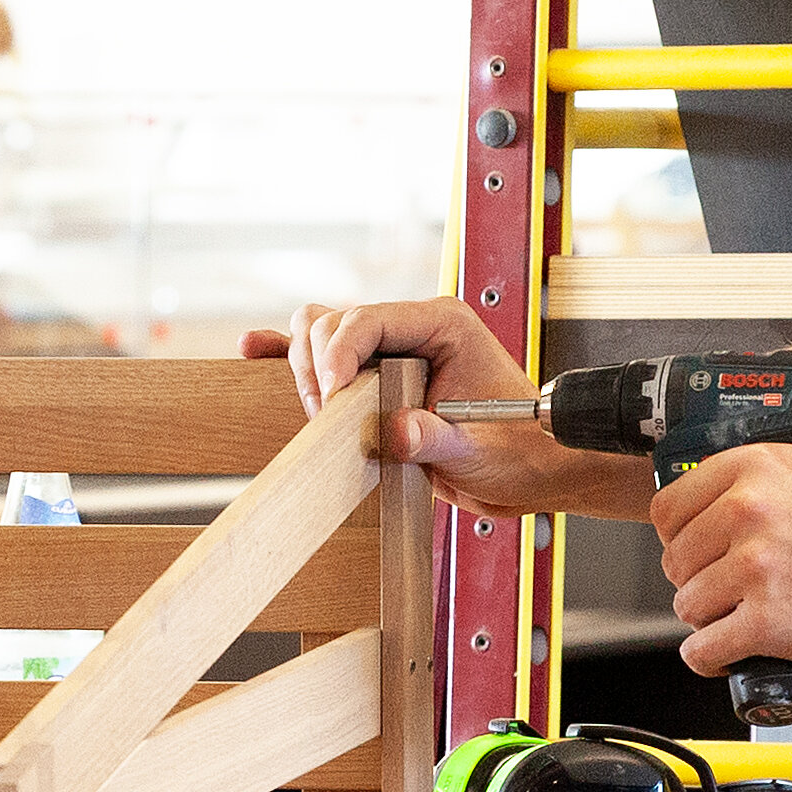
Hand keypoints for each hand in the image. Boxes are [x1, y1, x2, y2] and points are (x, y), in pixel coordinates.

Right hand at [240, 299, 647, 520]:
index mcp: (443, 325)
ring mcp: (393, 352)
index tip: (328, 400)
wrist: (535, 472)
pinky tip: (256, 352)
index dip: (338, 354)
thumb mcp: (481, 449)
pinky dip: (293, 357)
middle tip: (326, 419)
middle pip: (335, 321)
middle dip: (318, 365)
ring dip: (305, 367)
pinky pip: (327, 358)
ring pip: (323, 333)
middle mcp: (413, 329)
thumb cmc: (523, 451)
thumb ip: (436, 437)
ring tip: (315, 413)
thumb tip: (395, 431)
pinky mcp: (379, 381)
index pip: (370, 319)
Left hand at [649, 445, 791, 680]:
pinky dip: (712, 660)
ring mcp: (757, 565)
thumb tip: (711, 499)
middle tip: (733, 593)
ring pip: (687, 607)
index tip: (696, 553)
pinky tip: (734, 655)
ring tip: (745, 620)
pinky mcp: (768, 620)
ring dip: (711, 622)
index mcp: (756, 468)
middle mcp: (751, 509)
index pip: (668, 508)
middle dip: (699, 583)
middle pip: (675, 561)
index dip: (679, 539)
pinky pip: (703, 650)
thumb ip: (762, 480)